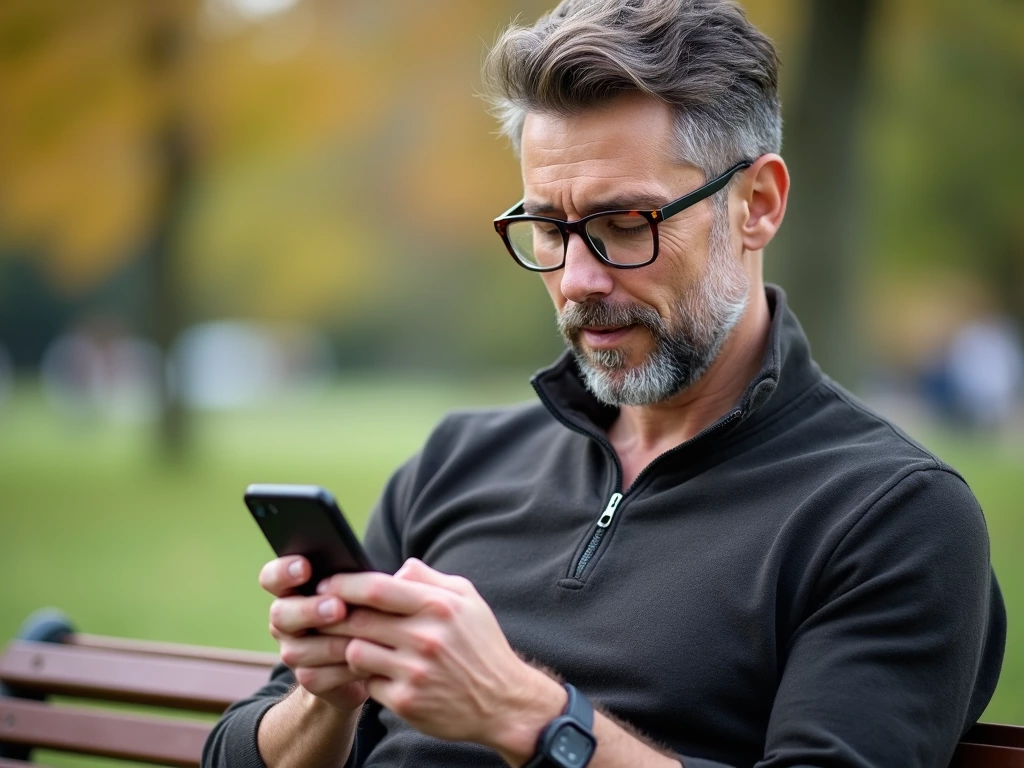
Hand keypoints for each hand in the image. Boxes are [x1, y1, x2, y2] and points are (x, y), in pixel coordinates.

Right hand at [259, 556, 370, 712]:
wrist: (373, 660)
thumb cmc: (373, 614)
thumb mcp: (371, 593)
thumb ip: (370, 579)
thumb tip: (402, 570)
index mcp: (296, 589)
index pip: (273, 576)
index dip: (284, 571)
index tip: (307, 567)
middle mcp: (287, 619)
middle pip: (281, 613)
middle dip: (309, 610)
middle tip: (338, 607)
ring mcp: (294, 650)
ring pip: (297, 649)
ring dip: (329, 644)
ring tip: (358, 640)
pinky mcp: (309, 678)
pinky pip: (316, 675)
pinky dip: (342, 670)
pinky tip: (364, 664)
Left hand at [317, 559, 565, 759]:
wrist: (503, 702)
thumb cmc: (481, 645)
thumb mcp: (467, 601)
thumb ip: (430, 579)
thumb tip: (397, 568)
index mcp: (439, 606)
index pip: (377, 588)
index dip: (344, 583)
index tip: (326, 584)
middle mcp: (426, 638)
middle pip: (358, 619)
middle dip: (333, 614)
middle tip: (320, 613)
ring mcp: (414, 672)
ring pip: (355, 651)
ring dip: (349, 646)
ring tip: (353, 642)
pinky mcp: (406, 702)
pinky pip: (367, 683)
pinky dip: (366, 677)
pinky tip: (375, 672)